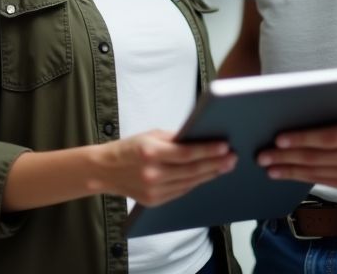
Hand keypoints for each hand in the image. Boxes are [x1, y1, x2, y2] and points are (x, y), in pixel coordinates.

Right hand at [98, 131, 236, 206]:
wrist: (104, 170)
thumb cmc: (129, 148)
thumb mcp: (150, 135)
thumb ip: (174, 138)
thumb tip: (200, 138)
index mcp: (150, 152)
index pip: (186, 153)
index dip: (207, 151)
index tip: (224, 147)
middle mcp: (152, 173)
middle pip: (191, 170)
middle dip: (215, 164)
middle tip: (232, 158)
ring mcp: (153, 190)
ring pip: (189, 183)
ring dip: (209, 174)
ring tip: (224, 166)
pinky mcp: (154, 201)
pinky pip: (181, 192)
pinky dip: (195, 183)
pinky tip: (207, 176)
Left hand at [257, 101, 336, 191]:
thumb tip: (303, 96)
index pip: (326, 137)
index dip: (301, 139)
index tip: (279, 139)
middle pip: (316, 157)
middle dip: (286, 157)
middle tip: (263, 155)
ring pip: (317, 172)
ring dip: (290, 170)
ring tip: (269, 166)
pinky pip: (324, 181)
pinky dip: (303, 178)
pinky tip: (287, 173)